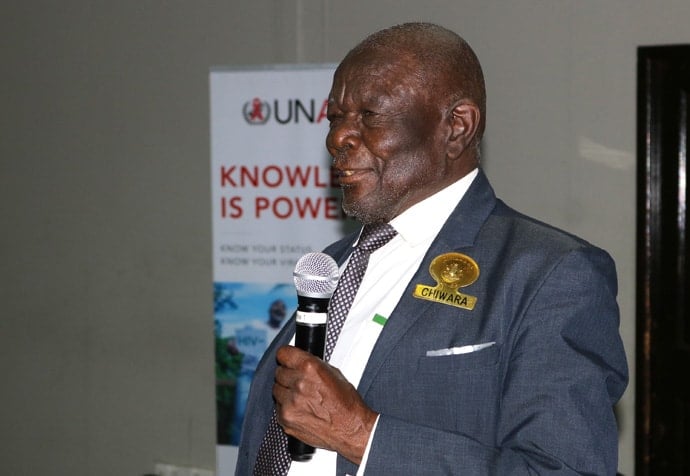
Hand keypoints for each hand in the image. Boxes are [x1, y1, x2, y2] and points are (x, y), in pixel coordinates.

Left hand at [273, 345, 377, 464]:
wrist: (350, 430)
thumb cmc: (346, 403)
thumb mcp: (334, 373)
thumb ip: (312, 365)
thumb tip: (299, 361)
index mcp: (310, 368)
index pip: (283, 353)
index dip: (286, 357)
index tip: (287, 360)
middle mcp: (298, 384)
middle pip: (279, 372)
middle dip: (288, 375)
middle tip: (300, 382)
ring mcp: (290, 403)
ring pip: (276, 389)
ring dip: (286, 392)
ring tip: (302, 398)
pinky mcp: (285, 418)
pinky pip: (278, 407)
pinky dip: (286, 407)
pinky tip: (301, 410)